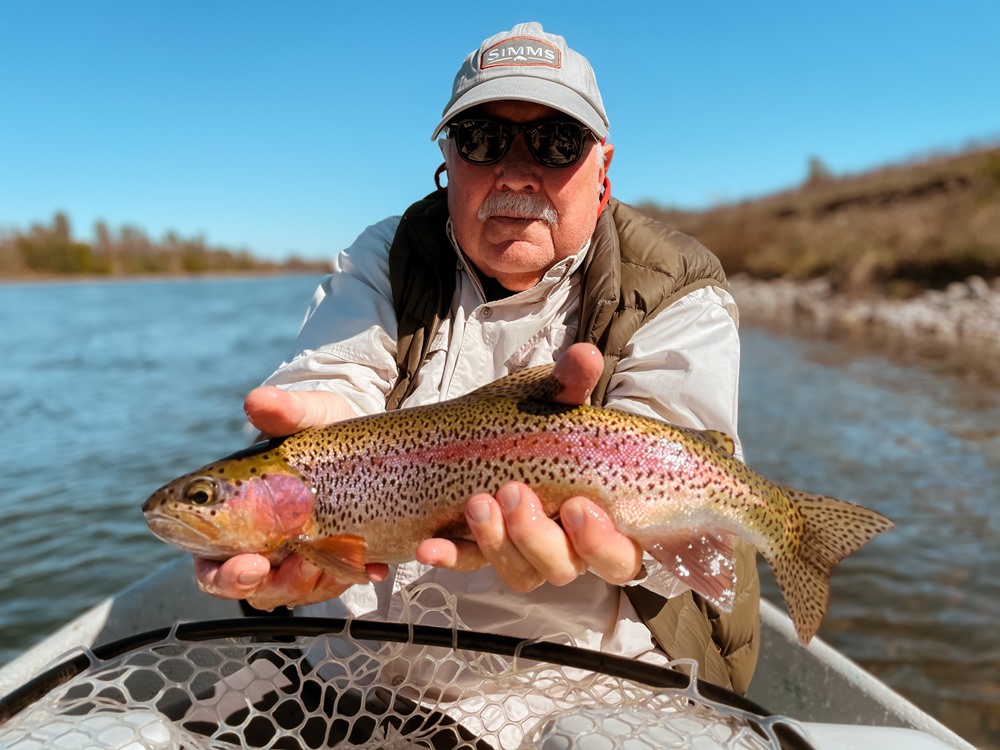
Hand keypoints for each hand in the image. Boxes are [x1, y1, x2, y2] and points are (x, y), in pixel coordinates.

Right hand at [194, 385, 370, 607]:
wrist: (367, 437)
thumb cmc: (322, 427)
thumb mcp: (309, 415)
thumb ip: (285, 411)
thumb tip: (257, 400)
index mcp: (234, 515)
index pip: (211, 563)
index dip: (223, 575)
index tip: (250, 563)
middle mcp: (259, 543)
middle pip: (252, 588)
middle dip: (272, 585)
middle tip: (298, 566)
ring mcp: (296, 557)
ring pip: (295, 591)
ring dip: (314, 582)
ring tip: (337, 557)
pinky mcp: (333, 560)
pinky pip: (337, 581)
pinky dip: (354, 575)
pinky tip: (373, 565)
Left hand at [415, 343, 643, 589]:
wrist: (494, 431)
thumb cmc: (541, 424)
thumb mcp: (553, 401)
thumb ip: (571, 384)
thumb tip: (585, 355)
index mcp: (601, 519)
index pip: (617, 556)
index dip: (603, 543)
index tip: (577, 507)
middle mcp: (568, 547)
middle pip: (563, 568)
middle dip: (538, 537)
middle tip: (514, 492)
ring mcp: (524, 553)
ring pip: (521, 573)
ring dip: (496, 543)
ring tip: (477, 502)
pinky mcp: (483, 551)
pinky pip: (469, 564)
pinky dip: (450, 557)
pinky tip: (428, 546)